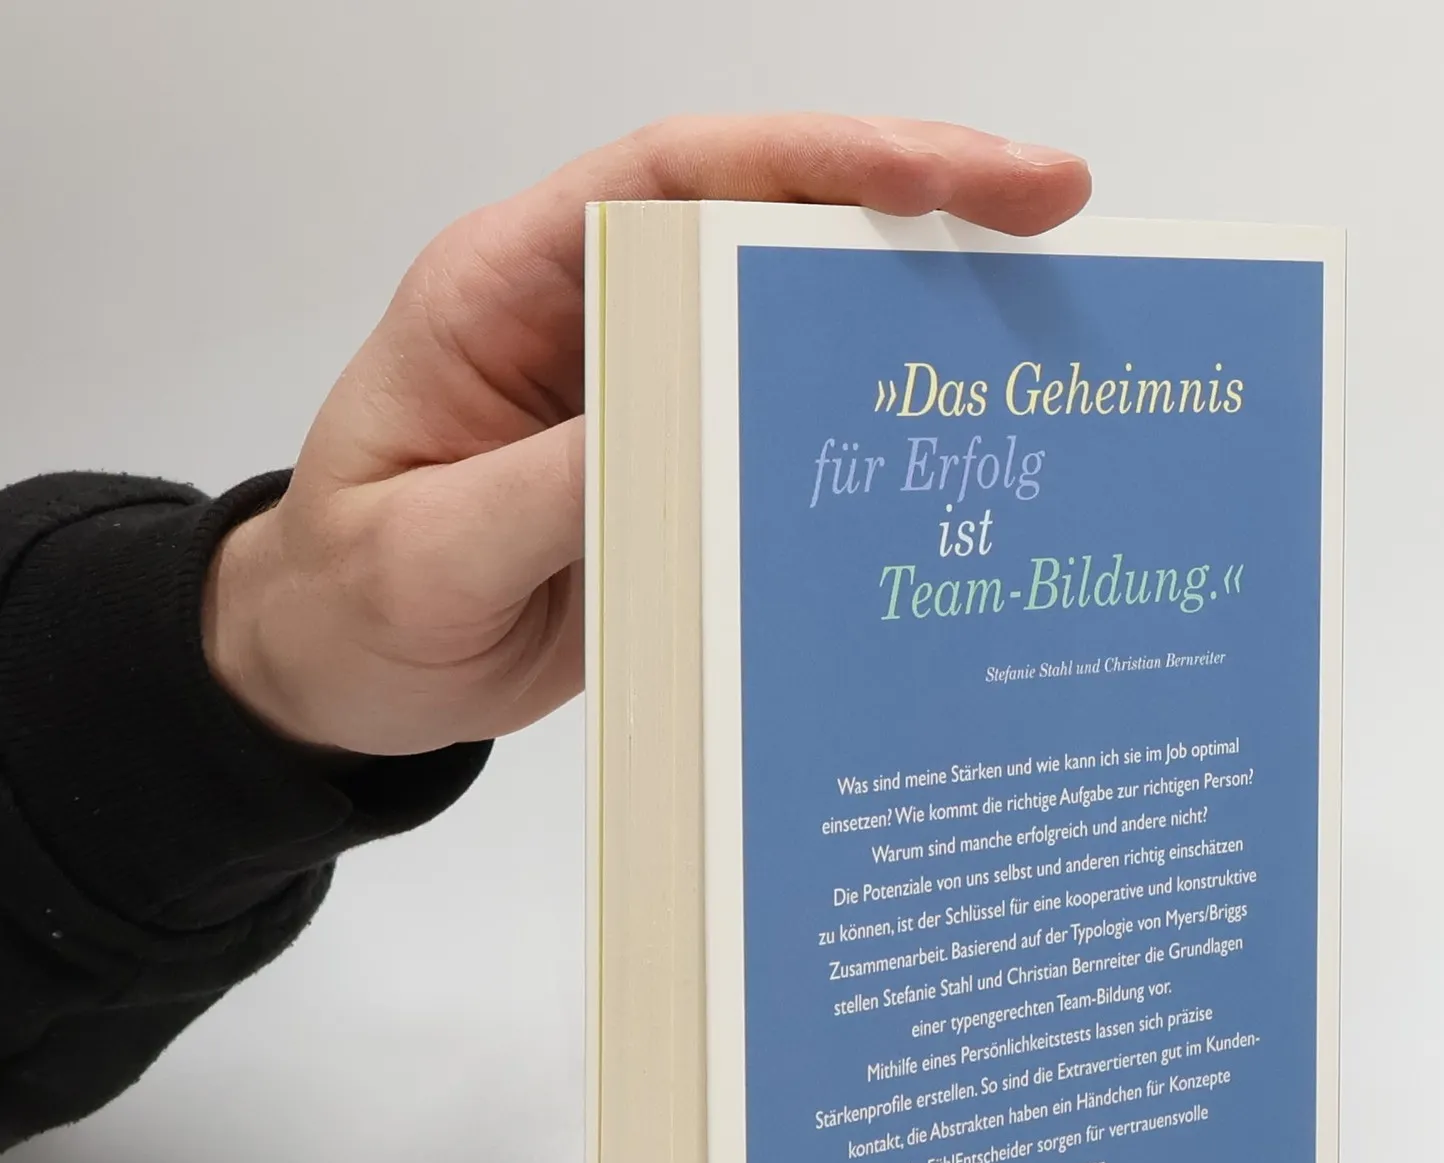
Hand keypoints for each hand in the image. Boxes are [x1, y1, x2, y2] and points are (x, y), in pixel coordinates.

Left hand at [202, 115, 1091, 756]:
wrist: (346, 674)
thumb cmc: (354, 596)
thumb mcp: (430, 549)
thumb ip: (552, 484)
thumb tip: (689, 429)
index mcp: (514, 286)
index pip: (680, 181)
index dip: (819, 160)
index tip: (946, 174)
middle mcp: (597, 319)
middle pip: (767, 226)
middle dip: (914, 208)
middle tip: (1053, 213)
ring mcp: (650, 396)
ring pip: (794, 326)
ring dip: (909, 320)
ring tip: (1041, 322)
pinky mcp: (684, 476)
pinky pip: (789, 437)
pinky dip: (870, 438)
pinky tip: (953, 456)